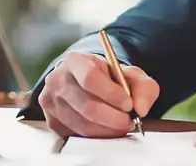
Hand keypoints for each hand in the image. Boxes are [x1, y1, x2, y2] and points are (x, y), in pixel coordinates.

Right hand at [39, 52, 159, 138]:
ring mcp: (52, 102)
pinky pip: (77, 135)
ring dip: (107, 129)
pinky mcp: (52, 122)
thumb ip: (143, 87)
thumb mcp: (131, 75)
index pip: (90, 78)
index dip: (111, 94)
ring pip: (83, 124)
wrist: (87, 84)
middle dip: (114, 117)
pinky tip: (107, 128)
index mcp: (75, 61)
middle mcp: (58, 80)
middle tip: (129, 120)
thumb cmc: (108, 78)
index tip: (129, 104)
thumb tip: (141, 108)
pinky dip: (97, 136)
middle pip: (87, 106)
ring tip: (121, 124)